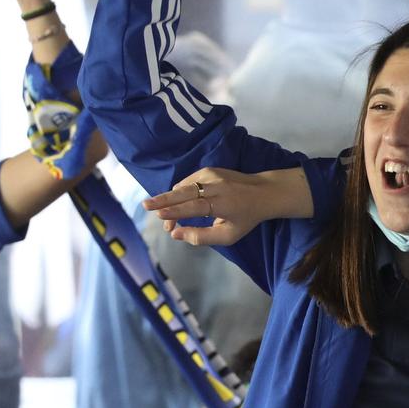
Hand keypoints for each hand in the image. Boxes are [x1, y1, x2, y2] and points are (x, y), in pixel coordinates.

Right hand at [144, 165, 306, 246]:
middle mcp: (215, 186)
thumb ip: (201, 237)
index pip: (193, 207)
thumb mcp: (228, 235)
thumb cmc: (245, 218)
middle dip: (163, 200)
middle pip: (184, 192)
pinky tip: (178, 203)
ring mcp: (211, 175)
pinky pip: (187, 182)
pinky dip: (180, 192)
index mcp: (221, 204)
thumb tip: (175, 234)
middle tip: (145, 206)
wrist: (263, 192)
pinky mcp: (209, 170)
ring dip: (171, 201)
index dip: (175, 212)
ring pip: (182, 187)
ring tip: (164, 216)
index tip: (159, 216)